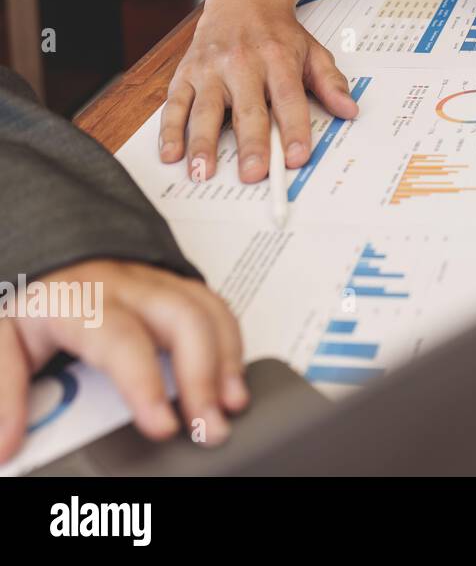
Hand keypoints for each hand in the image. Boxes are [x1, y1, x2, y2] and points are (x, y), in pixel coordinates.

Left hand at [0, 260, 246, 461]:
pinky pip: (218, 308)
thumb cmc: (36, 297)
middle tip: (208, 426)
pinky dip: (232, 345)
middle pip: (184, 321)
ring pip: (210, 311)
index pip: (123, 341)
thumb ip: (5, 389)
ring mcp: (161, 283)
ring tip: (231, 406)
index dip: (146, 385)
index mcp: (83, 300)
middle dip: (204, 376)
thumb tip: (7, 443)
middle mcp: (130, 287)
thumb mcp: (4, 338)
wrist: (51, 252)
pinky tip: (233, 377)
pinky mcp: (179, 287)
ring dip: (228, 362)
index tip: (163, 425)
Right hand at [160, 0, 357, 183]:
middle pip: (247, 109)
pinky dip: (170, 130)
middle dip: (250, 144)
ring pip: (204, 109)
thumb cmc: (279, 34)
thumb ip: (330, 82)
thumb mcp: (312, 51)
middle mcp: (241, 63)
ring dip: (202, 143)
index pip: (288, 99)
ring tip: (202, 173)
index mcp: (278, 58)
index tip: (297, 157)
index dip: (294, 129)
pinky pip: (175, 103)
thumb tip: (349, 110)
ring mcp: (210, 68)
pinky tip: (171, 154)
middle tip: (253, 175)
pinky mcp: (186, 72)